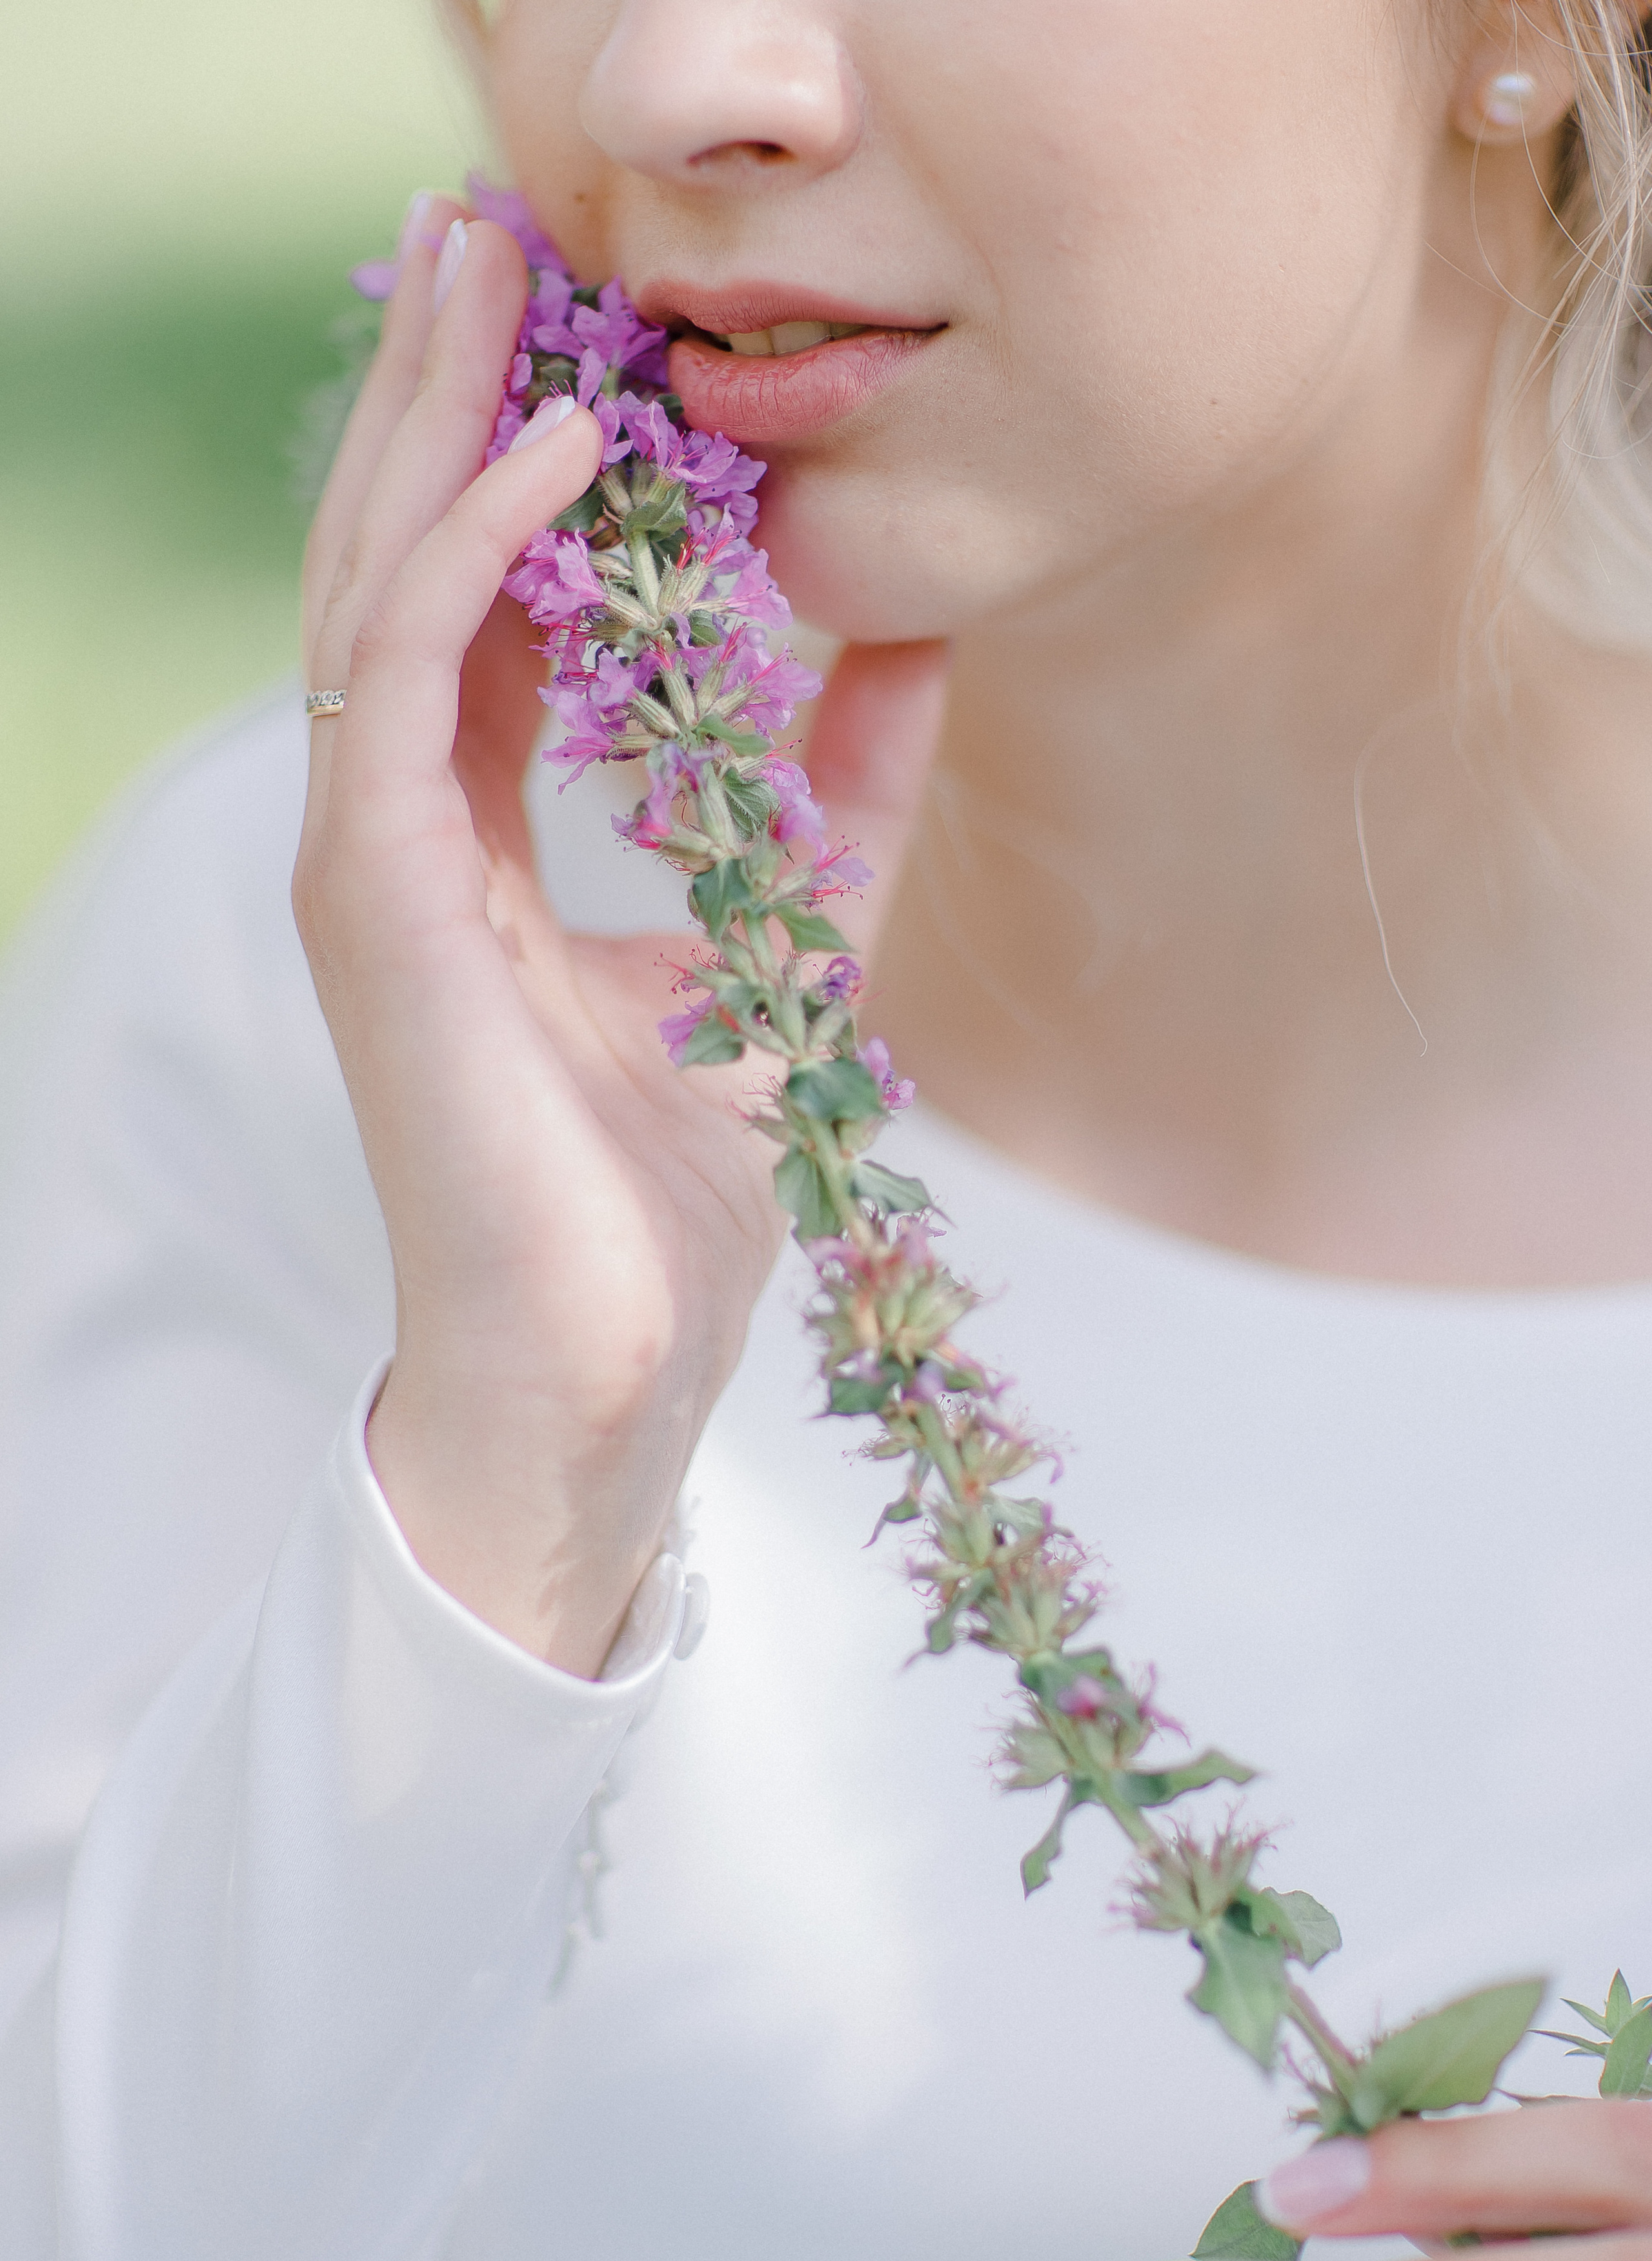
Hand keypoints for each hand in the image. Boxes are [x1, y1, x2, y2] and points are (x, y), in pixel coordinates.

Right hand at [295, 203, 949, 1674]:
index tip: (590, 335)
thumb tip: (917, 636)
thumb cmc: (670, 1197)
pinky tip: (564, 448)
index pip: (471, 613)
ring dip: (436, 420)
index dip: (516, 463)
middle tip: (495, 232)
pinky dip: (476, 552)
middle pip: (401, 563)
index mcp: (468, 844)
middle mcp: (399, 834)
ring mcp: (370, 865)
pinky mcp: (376, 905)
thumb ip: (839, 797)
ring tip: (496, 267)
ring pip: (375, 587)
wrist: (609, 1370)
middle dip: (444, 394)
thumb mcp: (788, 952)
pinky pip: (404, 683)